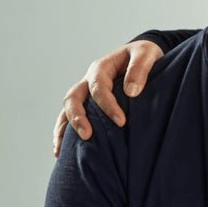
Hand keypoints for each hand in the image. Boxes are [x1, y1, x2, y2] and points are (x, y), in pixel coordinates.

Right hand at [52, 40, 164, 156]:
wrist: (141, 54)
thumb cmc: (144, 54)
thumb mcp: (146, 54)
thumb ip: (139, 69)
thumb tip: (131, 92)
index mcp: (101, 68)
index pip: (99, 88)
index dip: (108, 105)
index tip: (121, 122)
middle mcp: (88, 80)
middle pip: (73, 98)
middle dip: (78, 118)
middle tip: (88, 136)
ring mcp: (85, 92)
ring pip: (67, 109)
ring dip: (63, 128)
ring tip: (62, 151)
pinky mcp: (87, 102)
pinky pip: (69, 116)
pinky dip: (64, 131)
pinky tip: (61, 151)